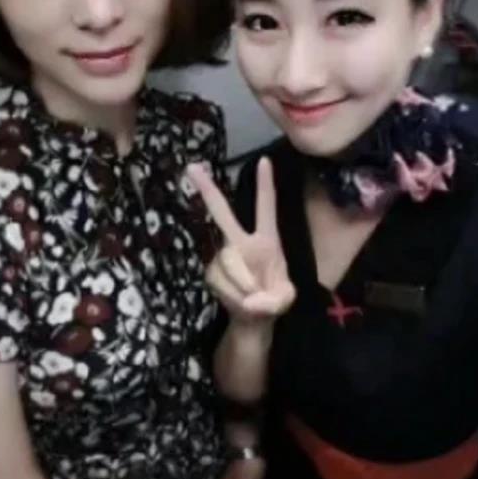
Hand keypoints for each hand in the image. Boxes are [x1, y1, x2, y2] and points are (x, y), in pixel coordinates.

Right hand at [187, 157, 295, 321]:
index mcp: (267, 239)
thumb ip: (274, 301)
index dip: (265, 185)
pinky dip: (231, 294)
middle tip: (192, 167)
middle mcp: (242, 241)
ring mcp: (223, 254)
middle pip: (222, 212)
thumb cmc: (274, 299)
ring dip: (242, 284)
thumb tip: (251, 301)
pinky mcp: (211, 270)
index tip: (264, 160)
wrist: (253, 318)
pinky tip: (239, 300)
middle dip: (207, 189)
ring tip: (253, 298)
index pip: (266, 207)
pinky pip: (219, 279)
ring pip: (228, 261)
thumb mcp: (285, 301)